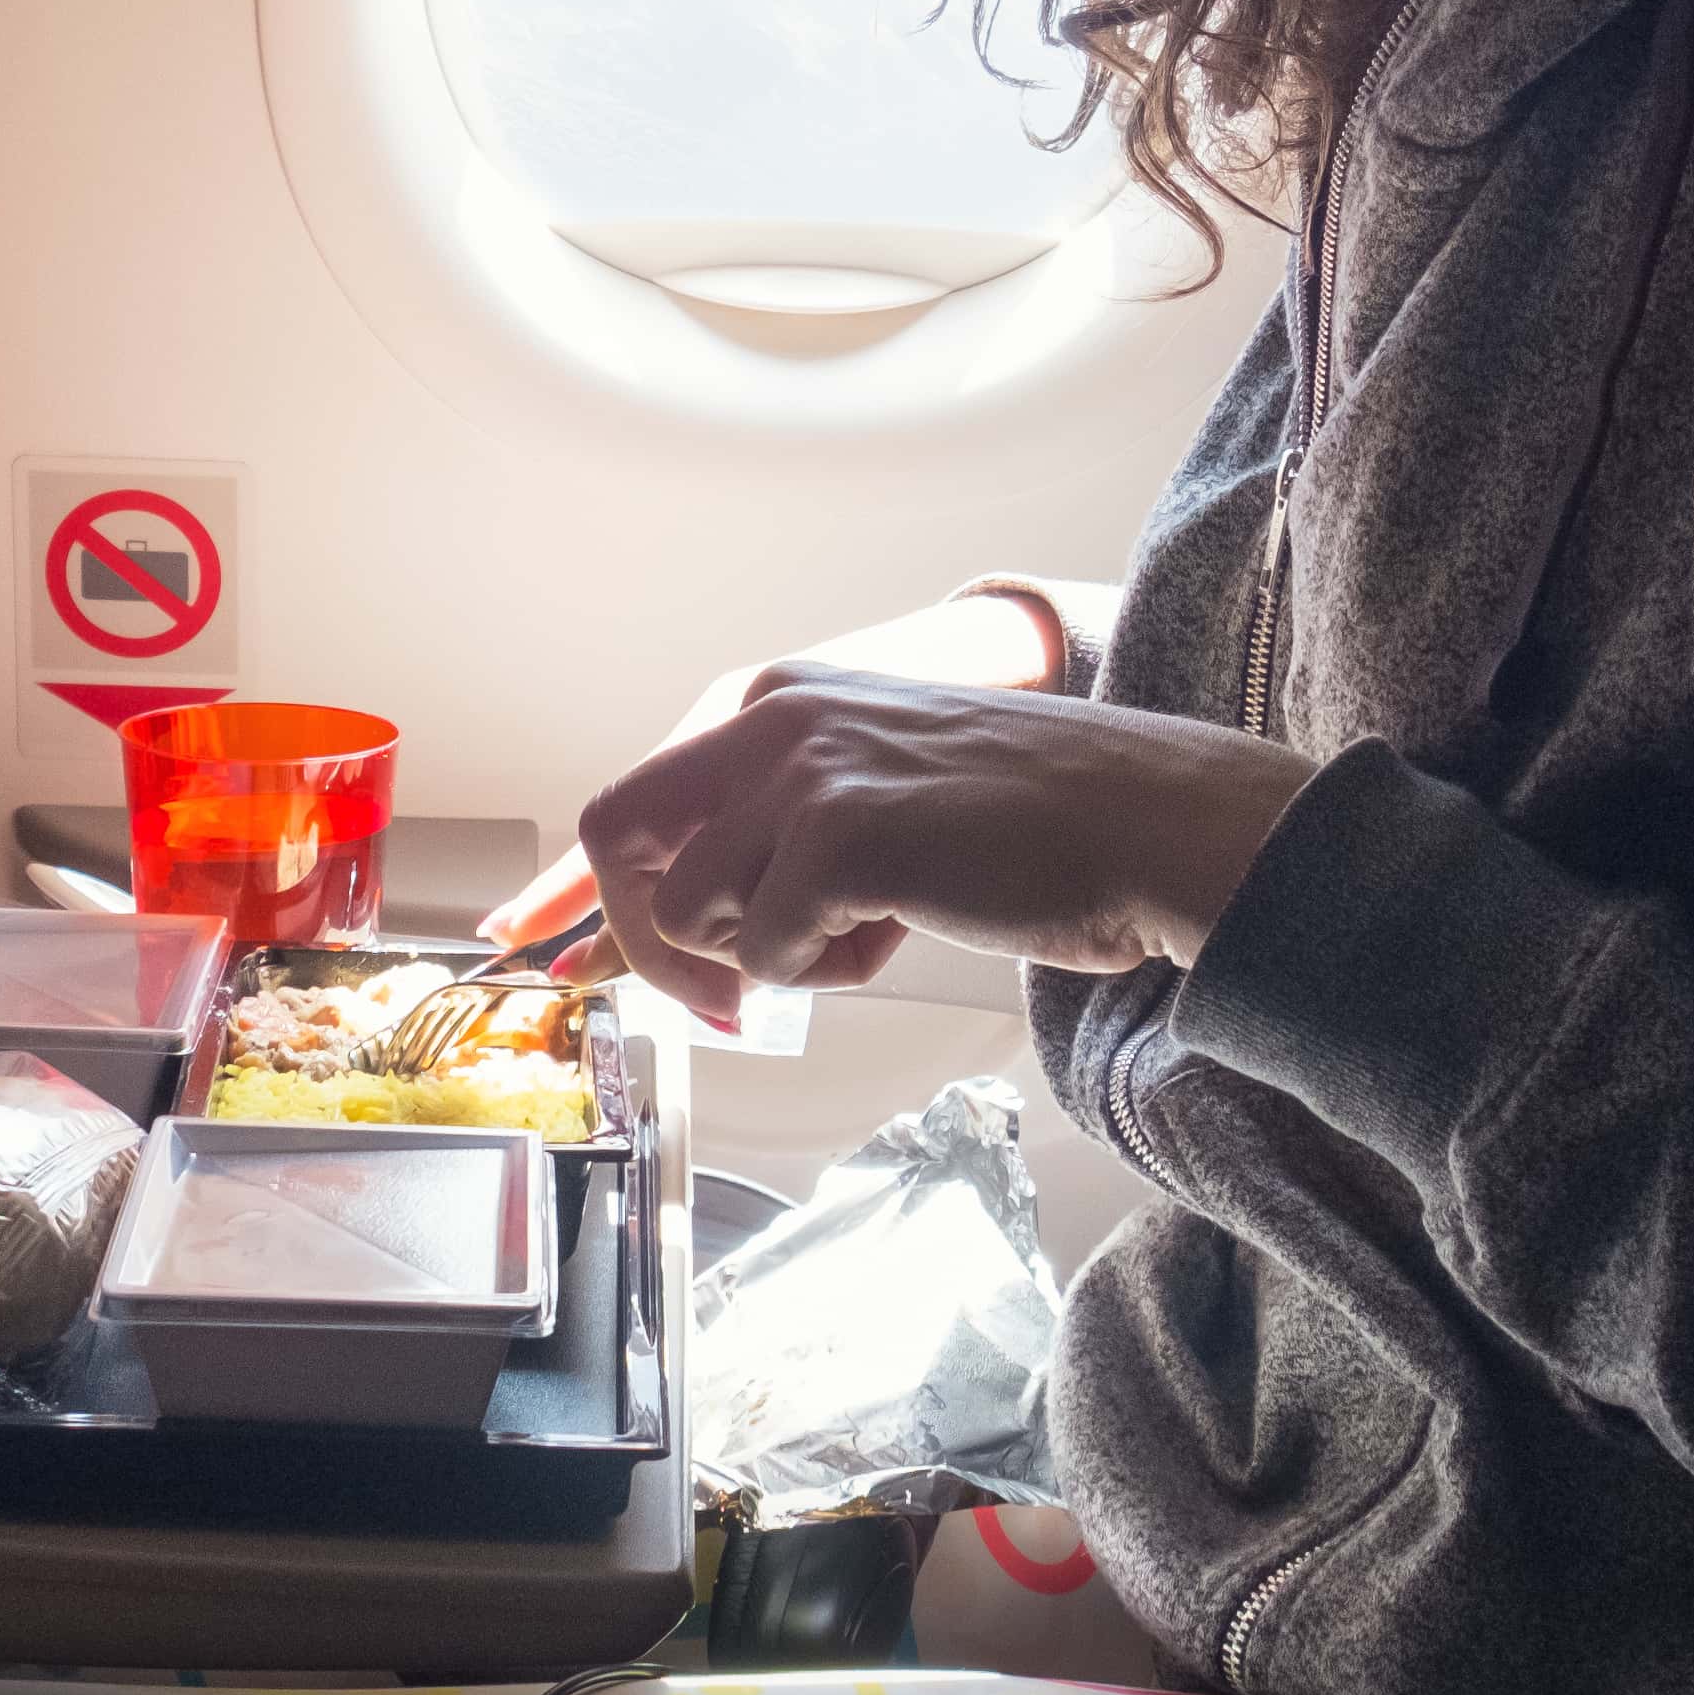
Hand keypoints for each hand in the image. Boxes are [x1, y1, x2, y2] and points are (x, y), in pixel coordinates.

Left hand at [480, 590, 1078, 958]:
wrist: (1145, 817)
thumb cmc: (1031, 819)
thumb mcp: (878, 780)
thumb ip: (781, 822)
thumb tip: (685, 917)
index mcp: (777, 700)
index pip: (635, 793)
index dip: (586, 887)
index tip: (548, 951)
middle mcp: (773, 718)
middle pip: (617, 837)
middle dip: (640, 935)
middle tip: (715, 994)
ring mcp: (802, 772)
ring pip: (692, 912)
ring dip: (767, 956)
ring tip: (864, 930)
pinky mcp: (838, 838)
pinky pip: (766, 954)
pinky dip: (830, 970)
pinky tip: (908, 925)